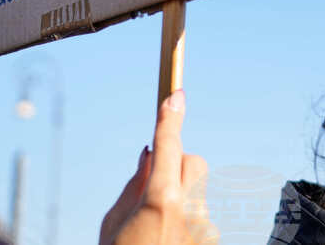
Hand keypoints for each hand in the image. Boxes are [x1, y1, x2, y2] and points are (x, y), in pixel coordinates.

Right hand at [99, 89, 218, 244]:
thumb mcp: (114, 223)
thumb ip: (133, 185)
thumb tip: (149, 155)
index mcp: (161, 201)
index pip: (168, 145)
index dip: (170, 118)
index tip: (176, 94)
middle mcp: (190, 211)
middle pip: (192, 161)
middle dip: (175, 163)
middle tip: (152, 183)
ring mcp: (204, 228)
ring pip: (194, 191)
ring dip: (177, 197)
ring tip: (155, 228)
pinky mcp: (211, 240)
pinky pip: (198, 215)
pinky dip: (184, 220)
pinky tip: (168, 239)